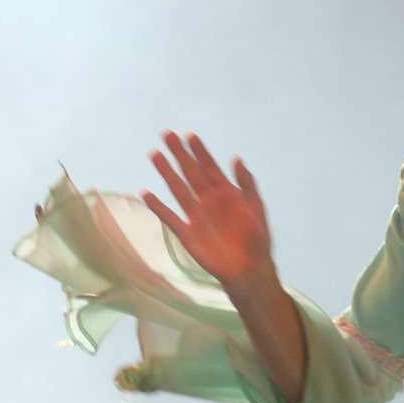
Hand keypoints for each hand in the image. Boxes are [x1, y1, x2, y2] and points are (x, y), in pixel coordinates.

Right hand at [143, 131, 273, 286]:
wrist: (250, 268)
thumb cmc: (257, 238)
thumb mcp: (256, 208)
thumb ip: (247, 184)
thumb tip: (237, 158)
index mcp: (226, 193)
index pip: (210, 167)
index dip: (200, 151)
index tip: (190, 135)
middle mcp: (208, 201)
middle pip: (191, 173)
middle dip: (180, 154)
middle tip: (167, 134)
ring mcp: (196, 216)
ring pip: (178, 190)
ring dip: (167, 172)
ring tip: (155, 154)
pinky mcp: (188, 234)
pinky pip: (170, 218)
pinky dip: (158, 207)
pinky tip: (146, 194)